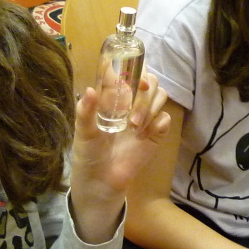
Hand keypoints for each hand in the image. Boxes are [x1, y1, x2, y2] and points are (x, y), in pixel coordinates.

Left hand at [69, 73, 169, 241]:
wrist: (101, 180)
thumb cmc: (88, 152)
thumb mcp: (83, 131)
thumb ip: (86, 111)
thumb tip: (90, 90)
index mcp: (113, 97)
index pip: (128, 72)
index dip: (133, 68)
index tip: (131, 74)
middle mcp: (131, 103)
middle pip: (150, 81)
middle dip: (146, 88)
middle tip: (139, 98)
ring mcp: (145, 117)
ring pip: (160, 96)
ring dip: (150, 107)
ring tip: (135, 126)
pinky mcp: (156, 134)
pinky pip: (165, 119)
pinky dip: (158, 123)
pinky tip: (144, 135)